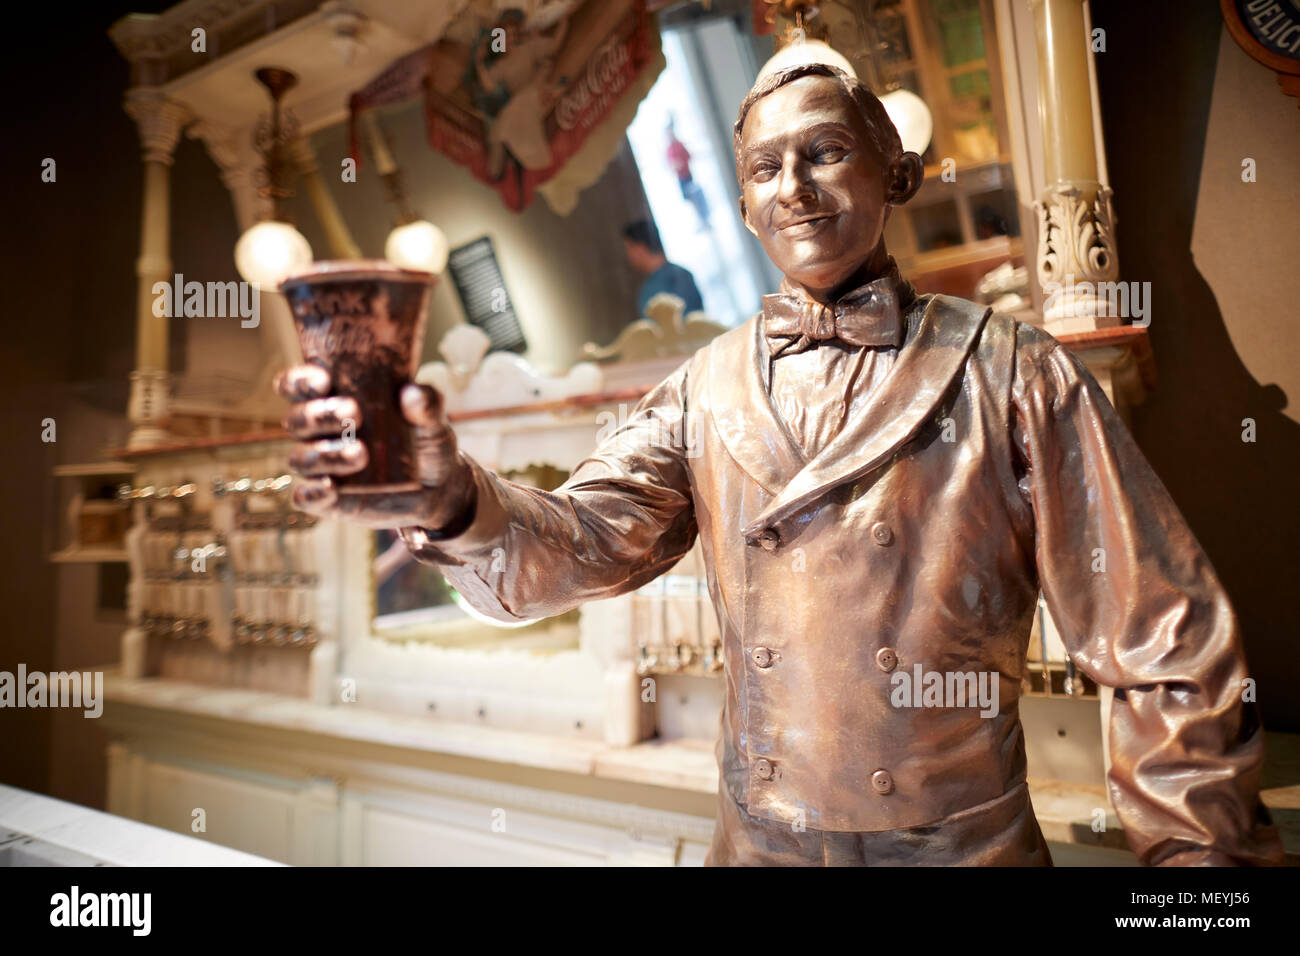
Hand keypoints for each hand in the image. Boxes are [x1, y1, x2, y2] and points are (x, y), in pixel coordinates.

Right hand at [275, 364, 474, 529]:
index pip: (298, 386)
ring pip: (300, 459)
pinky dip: (312, 493)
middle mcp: (320, 434)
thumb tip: (412, 393)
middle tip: (355, 413)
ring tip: (361, 453)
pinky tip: (331, 488)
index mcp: (333, 402)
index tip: (325, 379)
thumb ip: (426, 405)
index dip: (301, 380)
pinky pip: (304, 498)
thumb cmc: (425, 442)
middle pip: (297, 421)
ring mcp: (323, 468)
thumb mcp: (431, 422)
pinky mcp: (327, 500)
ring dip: (325, 455)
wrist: (438, 488)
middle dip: (319, 415)